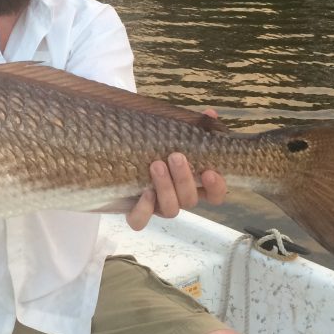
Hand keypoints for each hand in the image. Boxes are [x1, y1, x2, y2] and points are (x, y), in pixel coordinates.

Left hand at [126, 111, 227, 230]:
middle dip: (184, 179)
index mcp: (191, 184)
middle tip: (176, 156)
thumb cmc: (154, 150)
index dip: (216, 188)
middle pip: (190, 200)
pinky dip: (144, 209)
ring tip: (156, 165)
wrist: (117, 161)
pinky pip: (140, 221)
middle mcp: (177, 199)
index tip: (210, 172)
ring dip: (166, 188)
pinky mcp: (135, 213)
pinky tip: (144, 192)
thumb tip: (210, 113)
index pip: (214, 195)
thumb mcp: (172, 137)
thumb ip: (193, 128)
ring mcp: (157, 208)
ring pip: (170, 209)